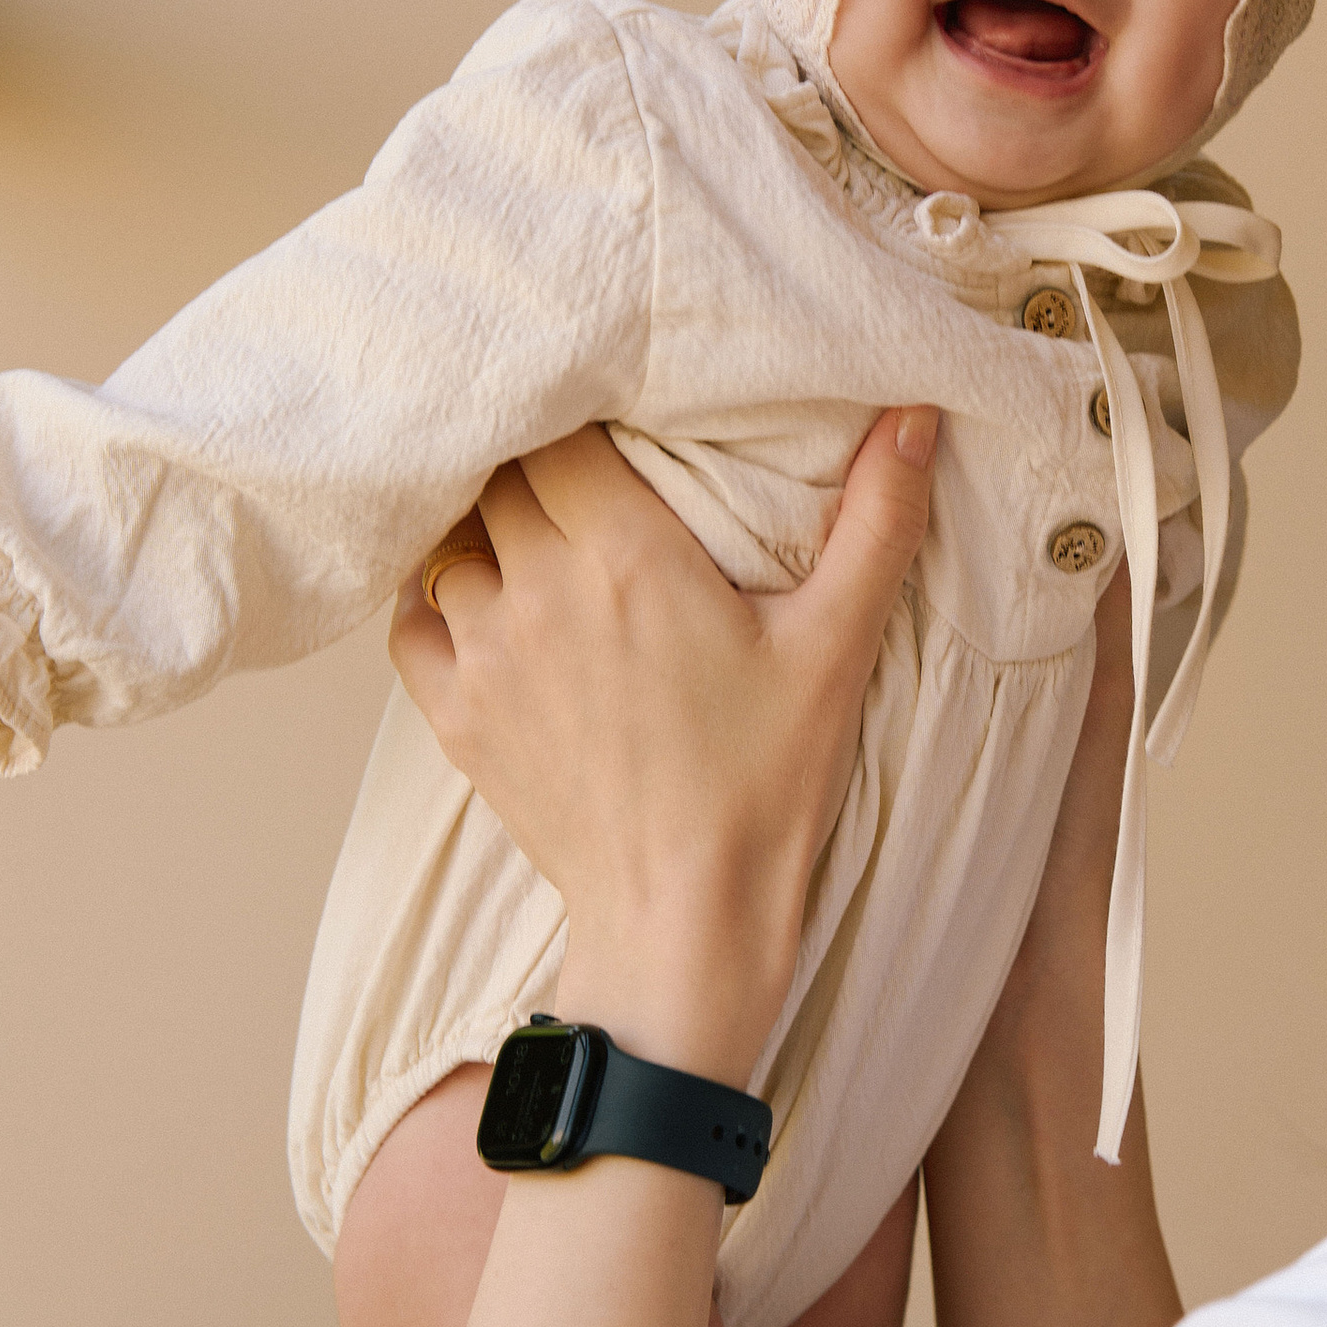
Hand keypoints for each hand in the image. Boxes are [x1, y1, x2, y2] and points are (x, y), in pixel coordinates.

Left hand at [387, 411, 937, 1086]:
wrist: (686, 914)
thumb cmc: (766, 779)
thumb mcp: (837, 645)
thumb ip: (878, 520)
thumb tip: (915, 412)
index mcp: (627, 553)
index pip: (560, 428)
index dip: (580, 415)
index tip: (615, 427)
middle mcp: (539, 588)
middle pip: (503, 476)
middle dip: (538, 467)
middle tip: (587, 482)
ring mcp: (486, 653)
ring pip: (453, 543)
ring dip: (487, 533)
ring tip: (539, 544)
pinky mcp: (457, 714)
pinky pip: (411, 621)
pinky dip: (436, 600)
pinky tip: (486, 605)